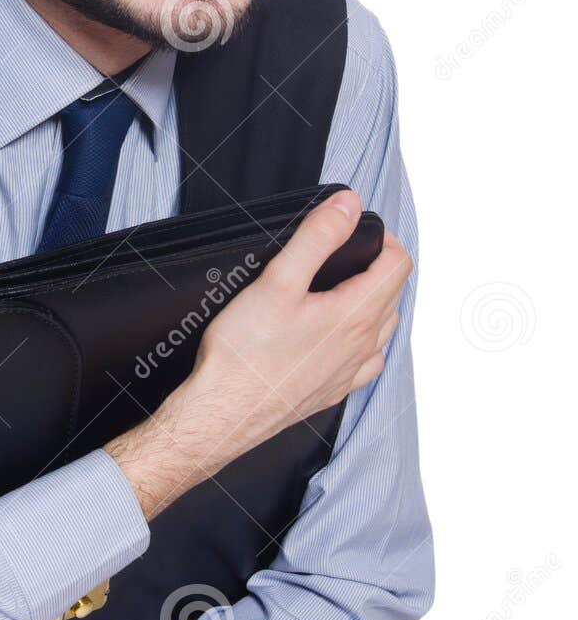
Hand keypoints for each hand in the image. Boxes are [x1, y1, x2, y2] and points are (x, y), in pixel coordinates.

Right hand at [108, 189, 411, 519]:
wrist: (222, 413)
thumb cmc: (243, 354)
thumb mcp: (278, 280)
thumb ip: (318, 237)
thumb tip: (349, 206)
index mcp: (355, 315)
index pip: (398, 266)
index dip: (384, 239)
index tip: (358, 230)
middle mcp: (362, 347)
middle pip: (394, 294)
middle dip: (379, 266)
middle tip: (347, 251)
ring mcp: (350, 373)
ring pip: (383, 329)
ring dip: (374, 302)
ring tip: (344, 287)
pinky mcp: (332, 392)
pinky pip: (367, 362)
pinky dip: (364, 340)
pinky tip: (340, 338)